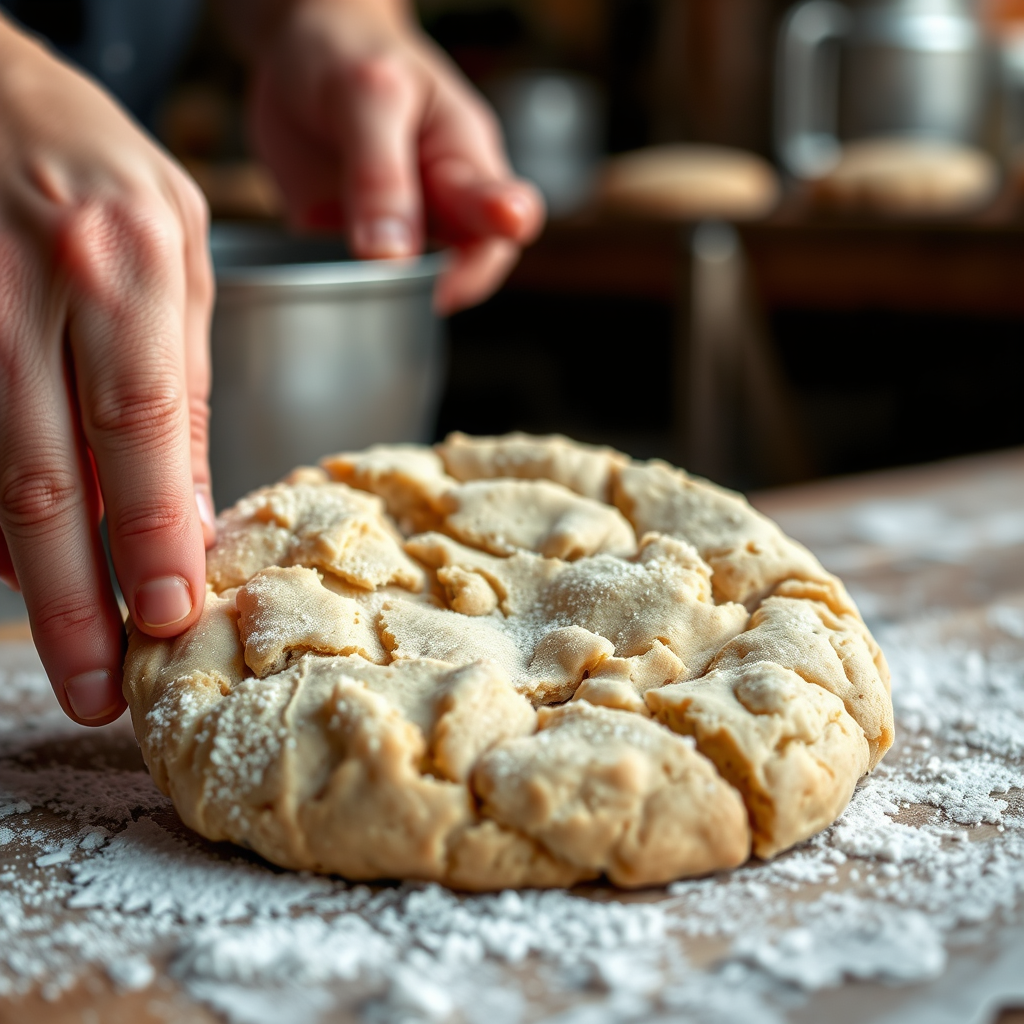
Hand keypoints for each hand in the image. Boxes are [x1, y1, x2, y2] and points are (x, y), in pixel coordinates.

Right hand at [0, 18, 213, 724]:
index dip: (151, 534)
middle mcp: (30, 291)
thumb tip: (190, 503)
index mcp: (125, 264)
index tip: (166, 616)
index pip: (143, 429)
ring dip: (20, 579)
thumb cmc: (93, 159)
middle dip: (73, 600)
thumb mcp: (181, 243)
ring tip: (61, 656)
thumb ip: (187, 373)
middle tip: (99, 689)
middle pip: (47, 479)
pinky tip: (7, 570)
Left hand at [233, 0, 544, 313]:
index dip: (505, 230)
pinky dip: (338, 295)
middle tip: (430, 292)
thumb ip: (381, 173)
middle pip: (466, 266)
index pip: (507, 209)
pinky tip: (323, 288)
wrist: (296, 53)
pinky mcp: (348, 250)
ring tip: (365, 291)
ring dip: (388, 299)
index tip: (501, 229)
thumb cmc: (354, 57)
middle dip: (450, 282)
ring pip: (407, 289)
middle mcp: (442, 209)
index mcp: (465, 161)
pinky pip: (350, 287)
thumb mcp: (368, 95)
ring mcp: (397, 236)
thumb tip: (391, 257)